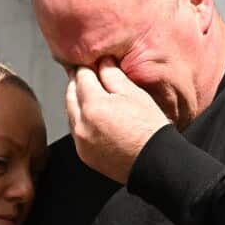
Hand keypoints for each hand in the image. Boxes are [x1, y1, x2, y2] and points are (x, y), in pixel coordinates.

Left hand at [66, 58, 170, 182]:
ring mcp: (81, 141)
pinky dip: (80, 119)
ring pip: (71, 113)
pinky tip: (92, 115)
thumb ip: (113, 76)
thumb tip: (102, 63)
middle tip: (84, 73)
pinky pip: (76, 131)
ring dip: (76, 101)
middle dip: (77, 82)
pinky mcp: (84, 154)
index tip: (90, 62)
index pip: (82, 77)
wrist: (154, 163)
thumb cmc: (149, 129)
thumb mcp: (134, 94)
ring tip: (89, 93)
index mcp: (94, 106)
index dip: (86, 66)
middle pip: (71, 94)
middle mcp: (82, 125)